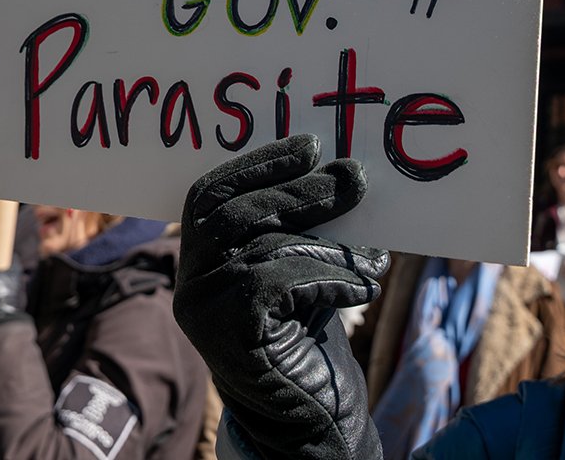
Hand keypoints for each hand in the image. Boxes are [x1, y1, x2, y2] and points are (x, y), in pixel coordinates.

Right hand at [173, 135, 387, 459]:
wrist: (311, 421)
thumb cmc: (307, 337)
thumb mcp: (301, 270)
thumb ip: (302, 227)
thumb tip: (342, 170)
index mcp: (200, 259)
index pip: (211, 193)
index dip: (258, 162)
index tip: (310, 144)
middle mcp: (190, 283)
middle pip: (237, 213)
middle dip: (300, 190)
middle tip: (355, 178)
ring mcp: (201, 311)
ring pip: (266, 248)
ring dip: (331, 245)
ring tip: (374, 256)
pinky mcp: (226, 336)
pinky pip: (279, 283)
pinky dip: (329, 280)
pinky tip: (361, 293)